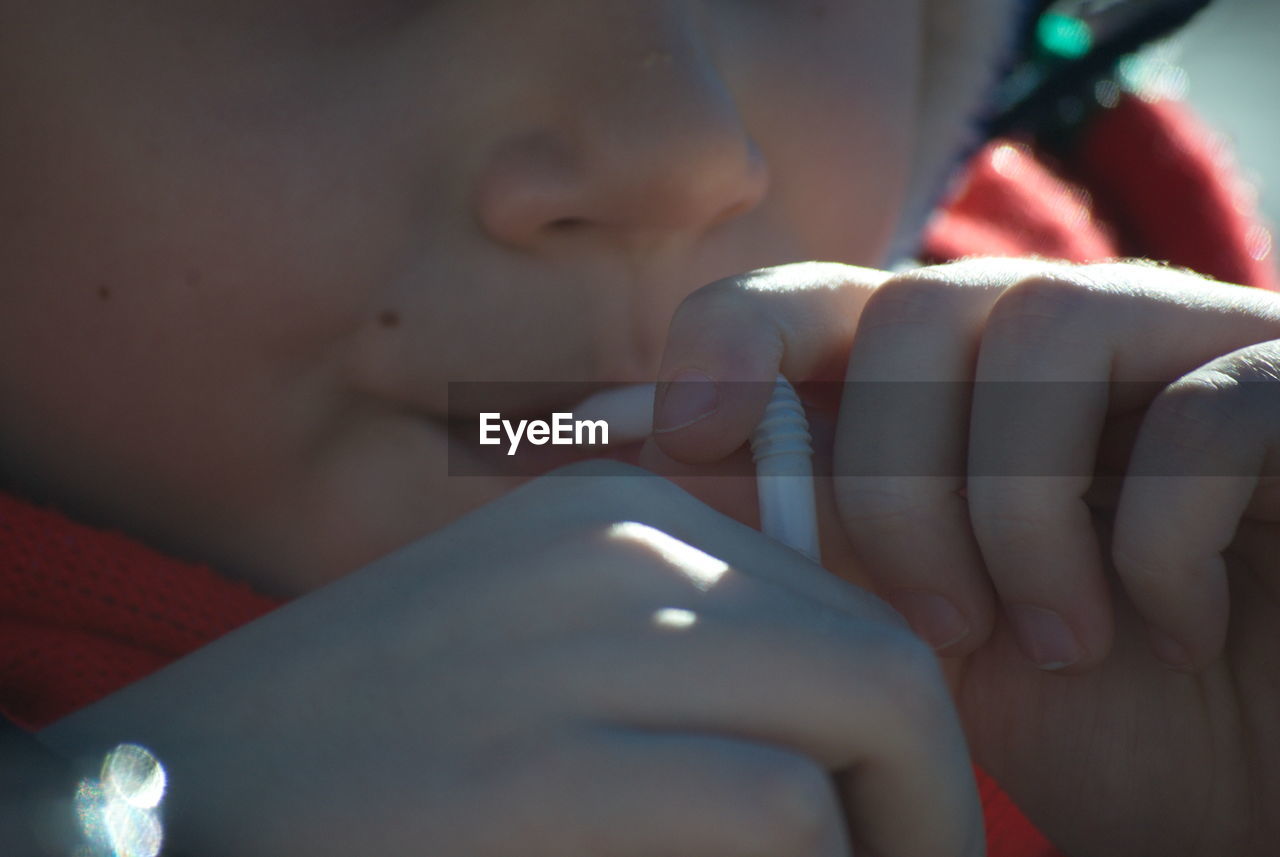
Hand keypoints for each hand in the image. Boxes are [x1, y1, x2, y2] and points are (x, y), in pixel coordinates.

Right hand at [40, 461, 981, 856]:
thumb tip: (824, 731)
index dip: (905, 729)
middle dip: (935, 786)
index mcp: (618, 514)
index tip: (903, 817)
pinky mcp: (537, 763)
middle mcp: (614, 549)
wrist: (181, 795)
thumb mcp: (540, 645)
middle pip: (878, 656)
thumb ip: (672, 645)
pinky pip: (774, 806)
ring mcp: (575, 645)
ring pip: (865, 708)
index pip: (842, 600)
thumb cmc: (376, 742)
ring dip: (898, 831)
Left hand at [652, 258, 1279, 855]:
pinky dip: (1159, 541)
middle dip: (898, 477)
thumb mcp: (914, 637)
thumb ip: (810, 542)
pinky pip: (1206, 408)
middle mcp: (1064, 348)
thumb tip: (649, 469)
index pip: (824, 296)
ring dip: (1020, 510)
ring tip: (1057, 641)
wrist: (1251, 789)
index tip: (685, 432)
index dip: (739, 334)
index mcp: (957, 395)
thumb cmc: (1088, 722)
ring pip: (1047, 326)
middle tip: (938, 625)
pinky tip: (1174, 633)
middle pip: (922, 306)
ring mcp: (1186, 353)